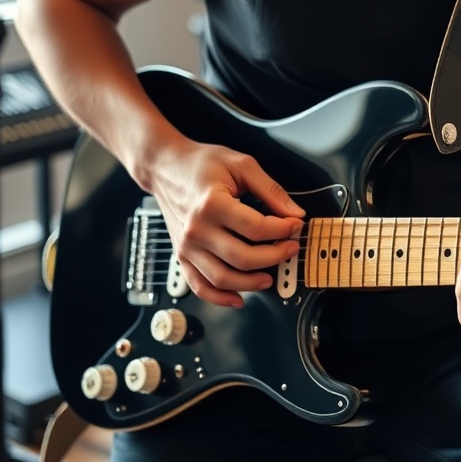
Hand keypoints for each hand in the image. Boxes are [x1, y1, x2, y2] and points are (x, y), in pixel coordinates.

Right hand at [147, 139, 305, 307]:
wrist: (164, 167)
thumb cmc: (202, 163)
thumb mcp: (242, 165)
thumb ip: (271, 190)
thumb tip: (294, 213)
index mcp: (212, 204)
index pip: (256, 228)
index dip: (283, 229)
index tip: (296, 225)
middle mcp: (197, 229)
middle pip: (243, 257)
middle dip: (275, 257)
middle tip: (290, 248)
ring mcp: (187, 246)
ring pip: (223, 278)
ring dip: (252, 283)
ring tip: (271, 276)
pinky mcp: (181, 256)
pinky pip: (200, 286)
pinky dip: (220, 298)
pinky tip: (239, 298)